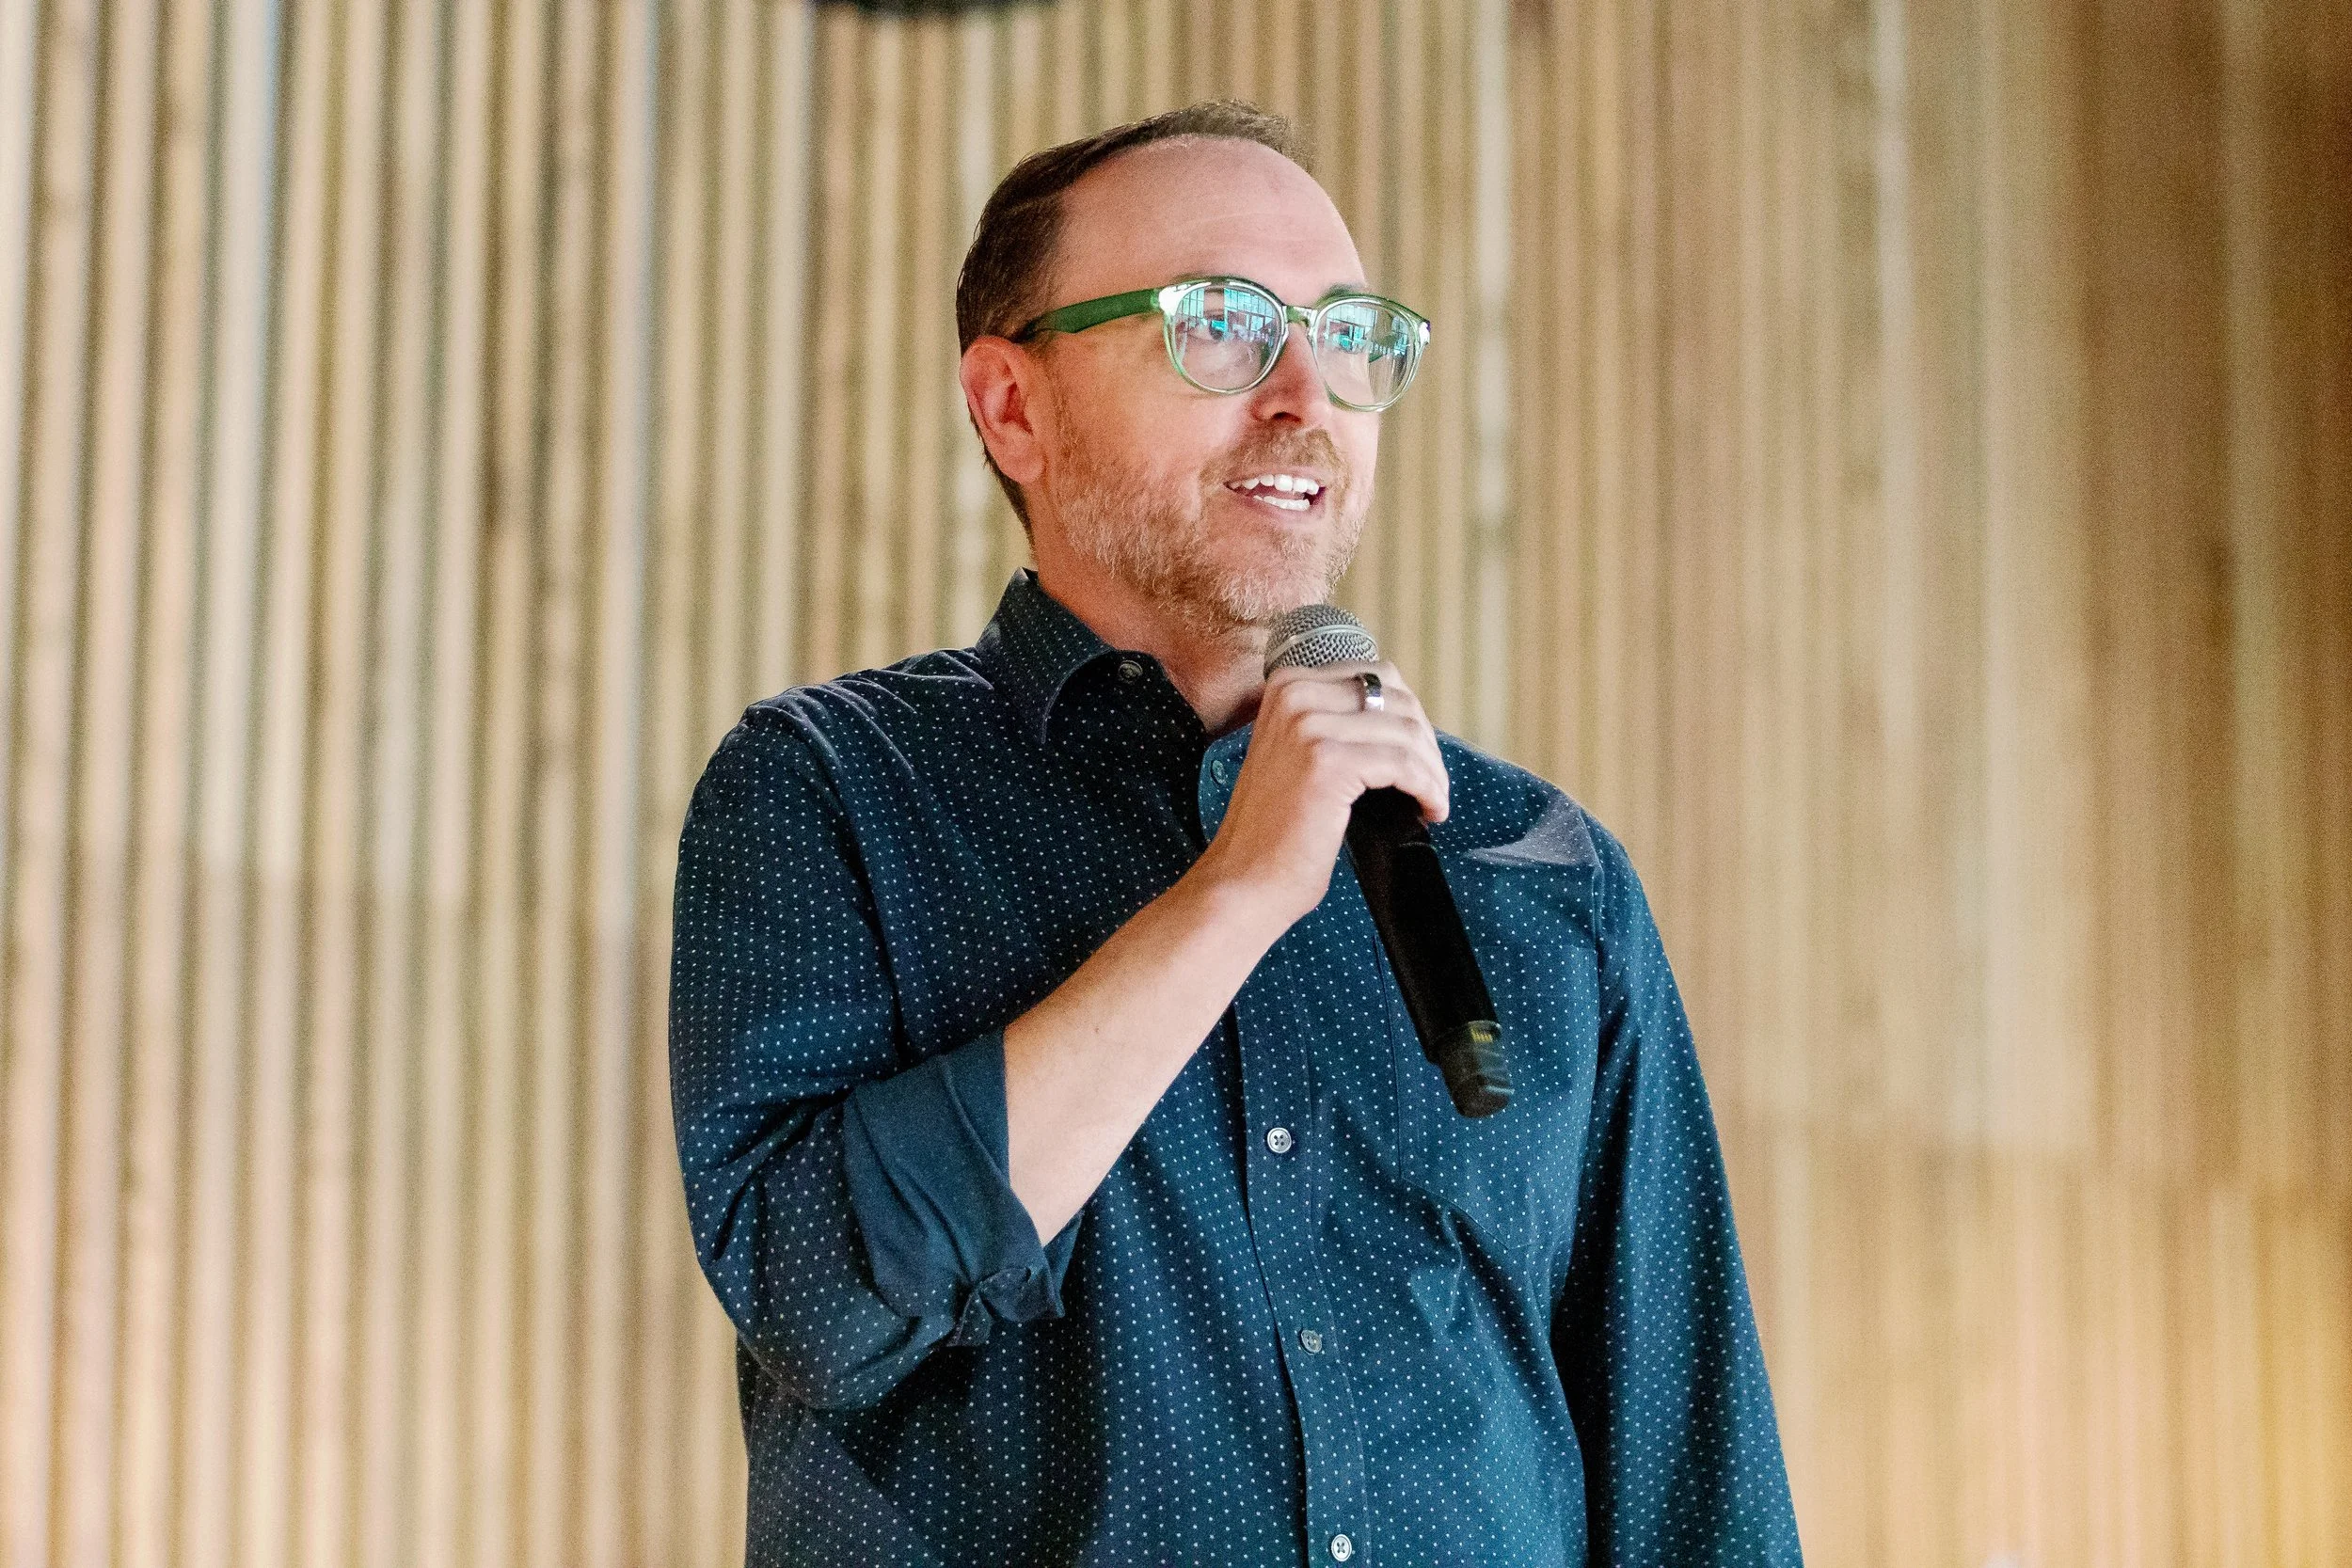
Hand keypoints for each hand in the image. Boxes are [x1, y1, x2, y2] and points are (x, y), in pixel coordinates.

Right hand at [1194, 660, 1449, 929]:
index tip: (1419, 756)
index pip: (1376, 676)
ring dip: (1432, 769)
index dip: (1408, 717)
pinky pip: (1403, 763)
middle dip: (1425, 742)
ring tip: (1432, 800)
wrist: (1244, 880)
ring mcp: (1308, 725)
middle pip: (1396, 697)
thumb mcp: (1297, 754)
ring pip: (1407, 731)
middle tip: (1431, 782)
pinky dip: (1427, 787)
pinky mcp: (1328, 762)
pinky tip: (1430, 809)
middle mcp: (1294, 694)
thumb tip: (1408, 723)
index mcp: (1287, 685)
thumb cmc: (1274, 832)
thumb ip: (1338, 725)